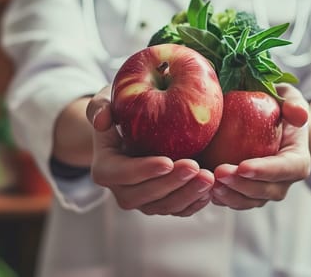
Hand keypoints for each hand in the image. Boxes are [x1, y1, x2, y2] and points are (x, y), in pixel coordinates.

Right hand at [86, 86, 214, 216]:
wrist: (134, 129)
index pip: (122, 174)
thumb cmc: (121, 109)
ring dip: (187, 195)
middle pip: (145, 195)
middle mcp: (121, 190)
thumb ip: (100, 106)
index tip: (168, 161)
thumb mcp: (107, 101)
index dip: (144, 171)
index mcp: (105, 169)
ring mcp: (143, 201)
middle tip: (195, 167)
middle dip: (171, 184)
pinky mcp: (162, 204)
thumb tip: (101, 121)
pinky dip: (194, 203)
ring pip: (164, 206)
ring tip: (208, 177)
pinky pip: (178, 210)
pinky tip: (210, 190)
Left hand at [211, 84, 310, 209]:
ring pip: (248, 201)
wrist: (268, 124)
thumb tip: (298, 115)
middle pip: (266, 191)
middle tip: (219, 173)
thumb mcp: (287, 97)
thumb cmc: (277, 106)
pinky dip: (220, 197)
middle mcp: (283, 182)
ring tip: (209, 184)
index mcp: (297, 161)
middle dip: (242, 186)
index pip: (286, 169)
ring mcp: (264, 191)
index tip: (243, 166)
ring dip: (229, 196)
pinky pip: (234, 201)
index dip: (266, 171)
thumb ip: (294, 103)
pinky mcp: (246, 194)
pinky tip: (203, 188)